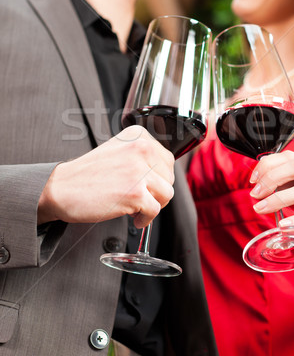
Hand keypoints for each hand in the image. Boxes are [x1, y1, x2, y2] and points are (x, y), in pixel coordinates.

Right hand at [38, 126, 174, 228]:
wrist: (61, 188)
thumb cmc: (87, 174)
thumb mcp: (118, 151)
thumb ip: (141, 156)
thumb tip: (165, 174)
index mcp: (138, 136)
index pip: (168, 160)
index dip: (158, 178)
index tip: (146, 185)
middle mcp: (141, 148)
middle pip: (170, 178)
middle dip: (157, 192)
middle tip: (140, 198)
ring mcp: (139, 170)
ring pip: (167, 194)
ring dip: (153, 205)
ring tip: (136, 207)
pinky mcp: (136, 193)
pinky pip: (155, 210)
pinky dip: (146, 219)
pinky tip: (133, 217)